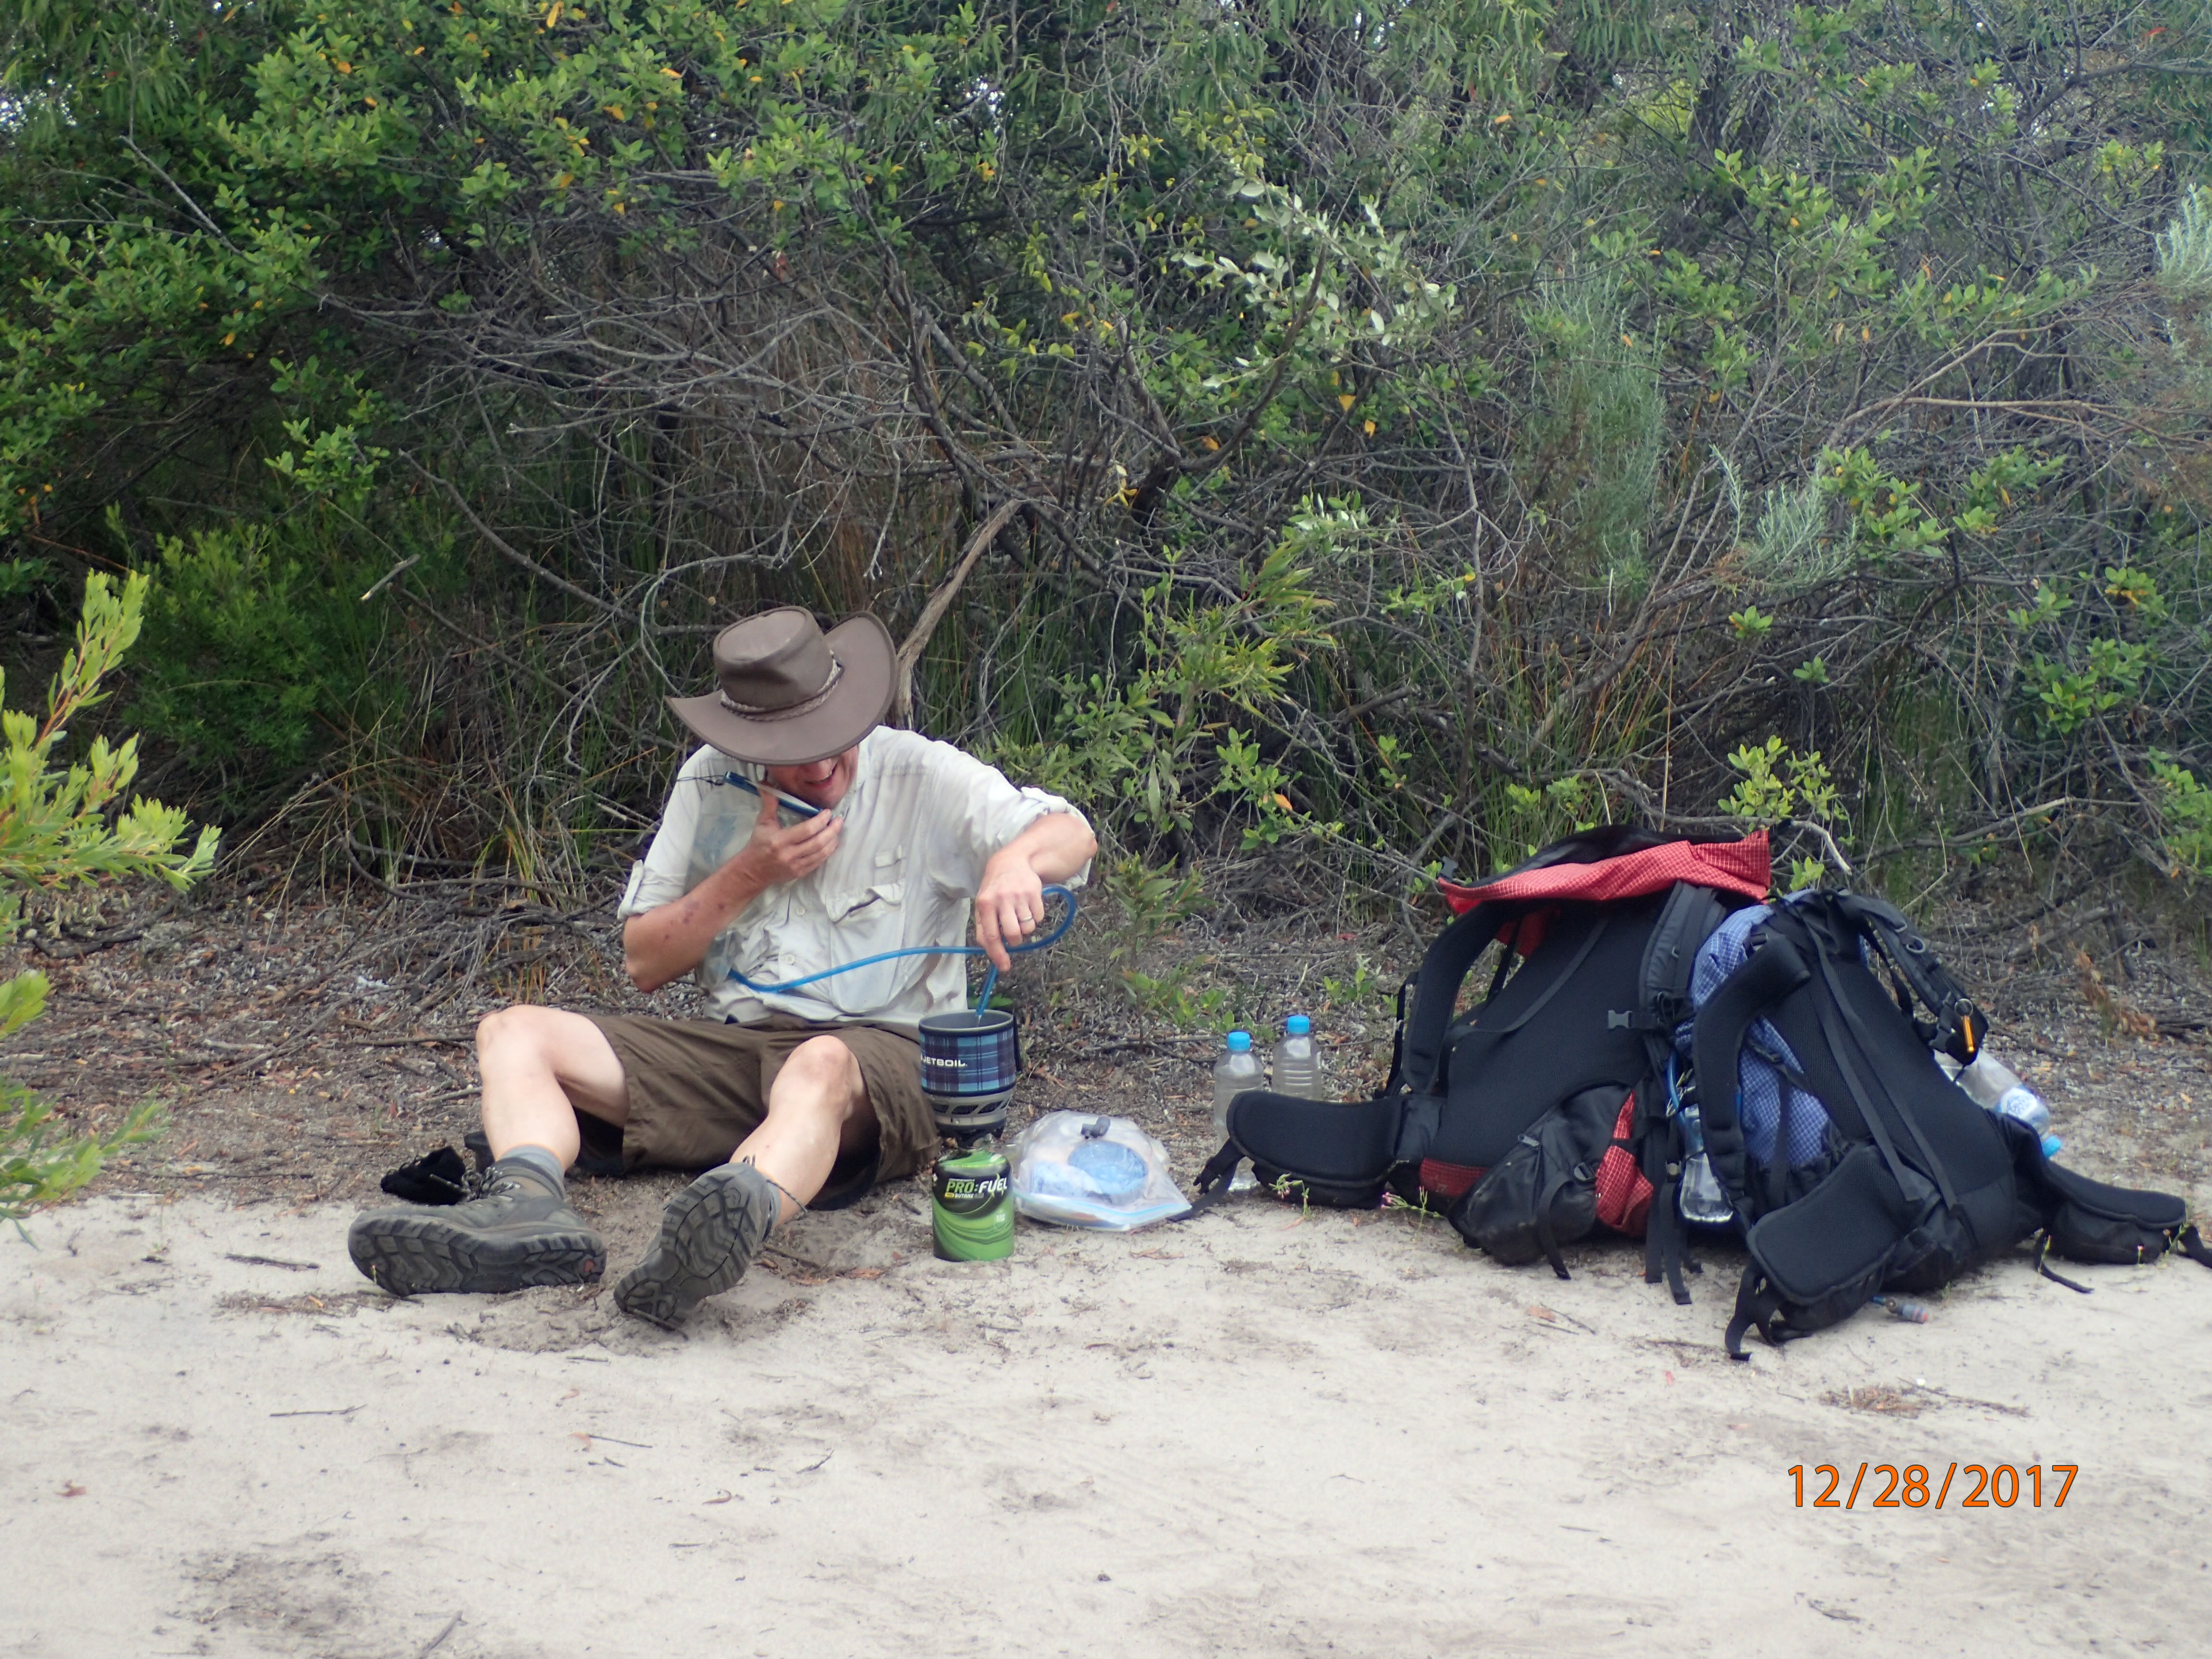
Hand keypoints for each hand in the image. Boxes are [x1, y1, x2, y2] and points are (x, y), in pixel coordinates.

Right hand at [739, 793, 840, 885]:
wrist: (753, 870)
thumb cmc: (758, 844)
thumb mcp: (762, 822)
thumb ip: (769, 804)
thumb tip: (767, 784)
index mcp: (779, 840)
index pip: (806, 830)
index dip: (820, 821)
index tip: (827, 812)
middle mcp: (789, 854)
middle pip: (818, 842)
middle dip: (831, 830)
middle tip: (838, 820)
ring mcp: (796, 865)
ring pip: (822, 853)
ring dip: (833, 840)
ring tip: (837, 829)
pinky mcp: (800, 873)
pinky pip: (819, 862)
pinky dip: (828, 851)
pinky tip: (832, 842)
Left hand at [973, 852, 1045, 972]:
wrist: (1012, 861)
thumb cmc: (994, 888)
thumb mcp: (983, 904)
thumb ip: (983, 928)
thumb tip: (991, 952)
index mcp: (985, 904)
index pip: (991, 935)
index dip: (998, 954)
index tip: (1004, 967)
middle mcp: (1002, 899)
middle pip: (1013, 934)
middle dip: (1015, 941)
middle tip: (1014, 936)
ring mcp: (1019, 895)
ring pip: (1028, 928)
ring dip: (1025, 928)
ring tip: (1020, 916)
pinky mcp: (1034, 892)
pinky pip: (1039, 918)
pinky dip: (1035, 918)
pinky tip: (1028, 906)